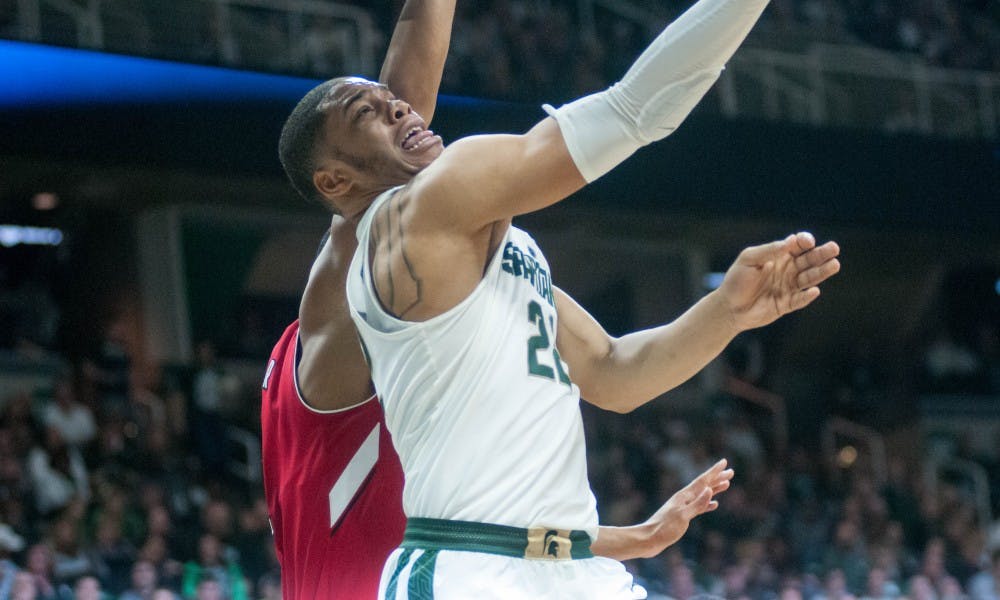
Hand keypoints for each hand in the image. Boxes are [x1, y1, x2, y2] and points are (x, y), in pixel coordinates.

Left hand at [639, 459, 733, 557]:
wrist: (649, 539)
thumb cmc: (664, 529)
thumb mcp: (682, 517)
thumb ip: (697, 504)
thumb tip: (710, 490)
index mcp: (684, 496)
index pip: (703, 481)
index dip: (714, 471)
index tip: (724, 462)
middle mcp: (684, 498)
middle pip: (704, 485)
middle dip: (717, 478)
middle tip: (731, 472)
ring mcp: (683, 506)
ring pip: (702, 494)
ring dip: (714, 489)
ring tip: (726, 484)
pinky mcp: (682, 516)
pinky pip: (699, 506)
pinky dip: (707, 504)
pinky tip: (714, 505)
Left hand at [718, 232, 839, 331]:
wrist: (728, 307)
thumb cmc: (736, 280)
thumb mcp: (749, 260)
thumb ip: (769, 250)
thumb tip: (791, 241)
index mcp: (779, 256)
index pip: (797, 246)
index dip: (804, 241)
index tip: (807, 242)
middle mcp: (788, 270)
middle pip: (809, 260)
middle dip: (821, 254)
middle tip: (834, 248)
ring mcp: (788, 287)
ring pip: (809, 278)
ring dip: (821, 272)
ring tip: (834, 265)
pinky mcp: (786, 304)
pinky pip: (799, 300)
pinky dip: (806, 296)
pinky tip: (814, 291)